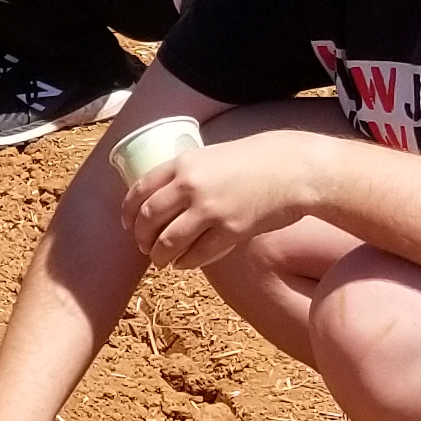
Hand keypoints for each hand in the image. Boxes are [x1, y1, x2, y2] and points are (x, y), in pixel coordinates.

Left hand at [127, 131, 331, 271]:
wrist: (293, 169)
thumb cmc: (254, 161)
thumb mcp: (211, 156)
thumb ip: (187, 174)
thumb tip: (164, 199)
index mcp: (183, 163)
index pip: (140, 190)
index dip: (129, 212)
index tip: (127, 224)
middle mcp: (190, 186)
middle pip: (148, 219)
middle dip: (141, 238)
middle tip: (144, 247)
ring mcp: (209, 210)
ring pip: (168, 242)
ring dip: (159, 256)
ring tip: (161, 261)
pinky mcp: (230, 231)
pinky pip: (197, 255)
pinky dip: (185, 263)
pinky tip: (184, 264)